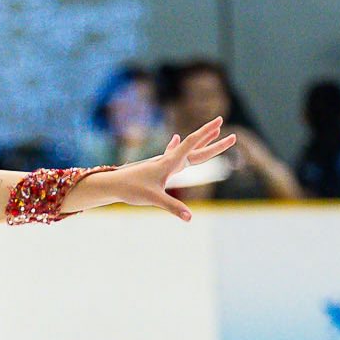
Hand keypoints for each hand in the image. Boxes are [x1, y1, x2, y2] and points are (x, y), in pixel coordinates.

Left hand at [85, 117, 235, 219]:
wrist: (112, 184)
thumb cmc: (132, 189)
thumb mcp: (154, 199)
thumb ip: (173, 207)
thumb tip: (189, 218)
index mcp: (170, 162)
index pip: (192, 143)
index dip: (206, 132)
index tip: (219, 121)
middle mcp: (168, 159)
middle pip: (195, 146)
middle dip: (211, 138)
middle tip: (227, 127)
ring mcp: (164, 162)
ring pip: (187, 148)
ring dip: (201, 140)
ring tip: (214, 131)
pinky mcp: (158, 167)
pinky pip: (173, 153)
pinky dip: (178, 145)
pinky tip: (175, 138)